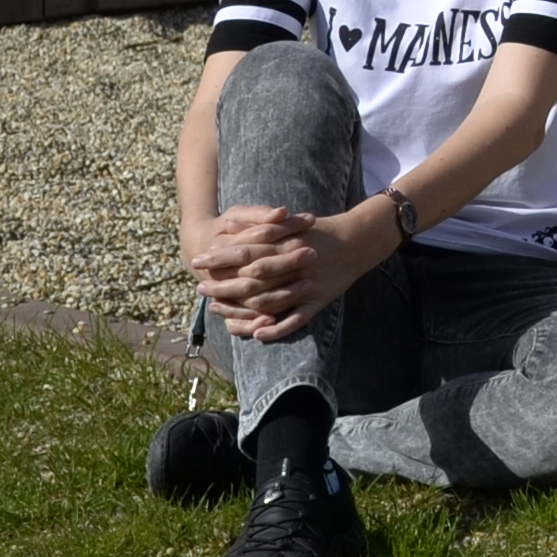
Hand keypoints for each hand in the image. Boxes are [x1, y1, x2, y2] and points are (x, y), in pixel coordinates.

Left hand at [195, 202, 381, 340]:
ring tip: (216, 308)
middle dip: (222, 285)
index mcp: (286, 243)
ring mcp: (307, 285)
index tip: (197, 260)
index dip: (219, 257)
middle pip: (250, 279)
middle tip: (199, 289)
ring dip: (240, 308)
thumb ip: (260, 223)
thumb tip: (229, 224)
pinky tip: (258, 334)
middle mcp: (294, 265)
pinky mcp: (319, 300)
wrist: (358, 239)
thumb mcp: (289, 222)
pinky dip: (277, 328)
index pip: (245, 251)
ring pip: (269, 301)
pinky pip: (296, 319)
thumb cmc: (318, 229)